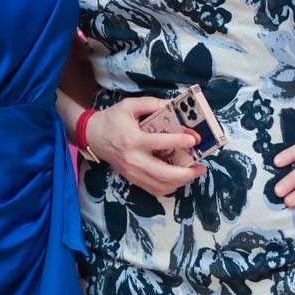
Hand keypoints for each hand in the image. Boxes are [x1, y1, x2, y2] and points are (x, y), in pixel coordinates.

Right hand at [86, 97, 205, 196]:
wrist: (93, 136)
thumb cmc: (112, 119)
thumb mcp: (129, 105)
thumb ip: (151, 104)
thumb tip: (173, 106)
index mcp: (133, 139)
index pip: (159, 143)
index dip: (179, 141)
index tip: (195, 140)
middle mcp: (133, 159)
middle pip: (163, 174)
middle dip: (186, 173)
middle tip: (201, 166)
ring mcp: (132, 173)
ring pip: (160, 186)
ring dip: (181, 182)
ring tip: (194, 172)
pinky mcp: (132, 179)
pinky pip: (154, 190)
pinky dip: (169, 187)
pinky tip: (179, 179)